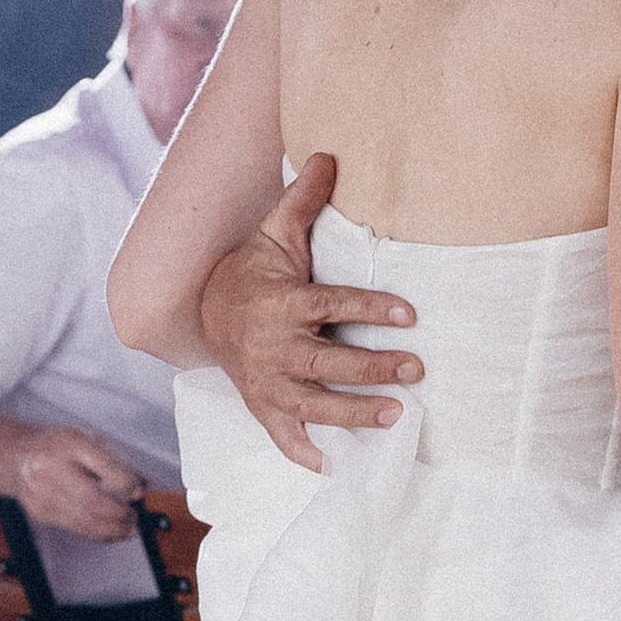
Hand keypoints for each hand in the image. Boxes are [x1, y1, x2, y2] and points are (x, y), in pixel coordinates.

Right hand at [13, 427, 143, 541]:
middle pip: (92, 500)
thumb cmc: (57, 447)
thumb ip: (115, 461)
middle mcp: (53, 468)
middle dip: (120, 514)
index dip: (126, 484)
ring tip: (128, 530)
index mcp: (69, 444)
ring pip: (84, 520)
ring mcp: (43, 493)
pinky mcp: (41, 513)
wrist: (17, 456)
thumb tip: (141, 485)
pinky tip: (110, 532)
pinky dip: (97, 533)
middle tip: (135, 518)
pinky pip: (75, 528)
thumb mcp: (88, 440)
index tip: (139, 492)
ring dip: (112, 530)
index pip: (103, 466)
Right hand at [195, 154, 420, 473]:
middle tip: (416, 368)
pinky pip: (281, 435)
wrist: (204, 313)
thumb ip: (304, 201)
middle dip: (371, 367)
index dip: (369, 307)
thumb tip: (329, 153)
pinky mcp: (261, 406)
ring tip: (396, 415)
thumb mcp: (275, 235)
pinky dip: (303, 454)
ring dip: (354, 413)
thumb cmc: (253, 272)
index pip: (330, 305)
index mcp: (280, 303)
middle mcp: (273, 347)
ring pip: (312, 403)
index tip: (409, 313)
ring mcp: (266, 382)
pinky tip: (335, 467)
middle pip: (326, 361)